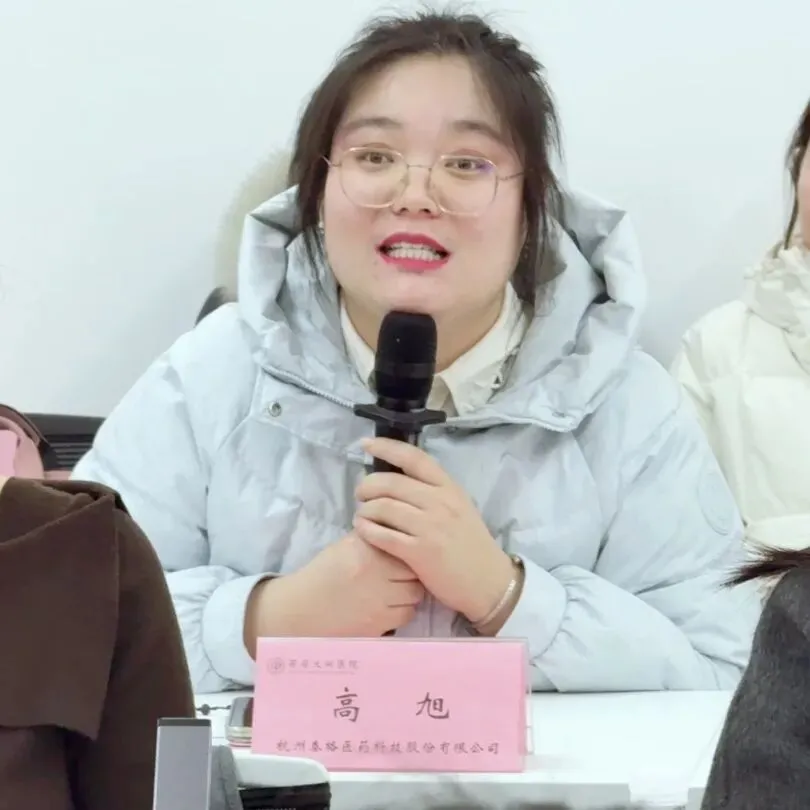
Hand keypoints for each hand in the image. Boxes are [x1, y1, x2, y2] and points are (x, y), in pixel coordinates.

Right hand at [247, 532, 424, 642]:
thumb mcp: (345, 546)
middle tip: (400, 575)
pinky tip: (389, 607)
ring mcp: (378, 600)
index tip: (402, 554)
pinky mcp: (378, 624)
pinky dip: (402, 611)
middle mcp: (374, 571)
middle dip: (411, 571)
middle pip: (414, 569)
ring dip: (409, 592)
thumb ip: (372, 538)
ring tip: (395, 591)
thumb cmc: (323, 575)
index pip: (405, 543)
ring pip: (415, 593)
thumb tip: (400, 529)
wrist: (299, 610)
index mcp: (364, 548)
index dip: (406, 550)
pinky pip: (407, 615)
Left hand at [353, 438, 515, 624]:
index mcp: (449, 488)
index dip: (386, 447)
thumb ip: (434, 493)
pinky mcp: (420, 552)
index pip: (414, 458)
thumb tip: (399, 480)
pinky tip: (362, 531)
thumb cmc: (471, 545)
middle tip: (360, 494)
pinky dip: (367, 530)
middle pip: (390, 482)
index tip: (365, 444)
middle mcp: (440, 502)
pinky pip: (383, 535)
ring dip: (364, 510)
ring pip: (383, 507)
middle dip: (367, 486)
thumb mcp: (460, 508)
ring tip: (362, 516)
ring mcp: (430, 526)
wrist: (489, 582)